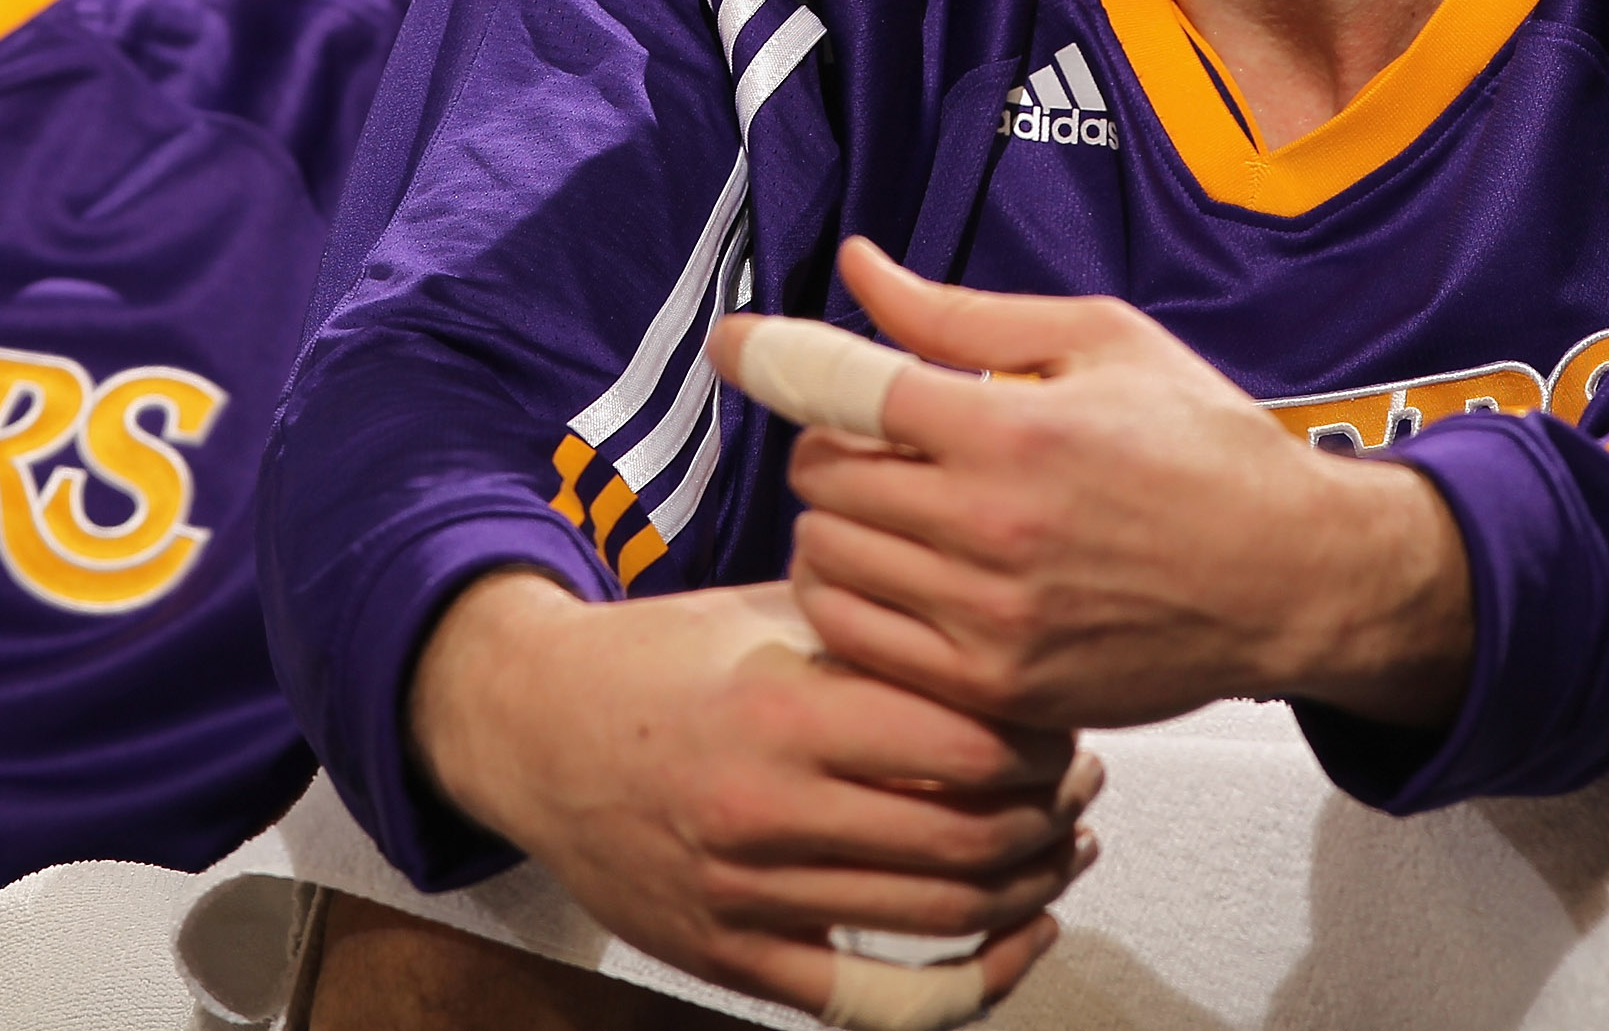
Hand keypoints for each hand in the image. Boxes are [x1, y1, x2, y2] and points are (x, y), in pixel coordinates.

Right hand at [408, 569, 1095, 1014]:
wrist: (532, 730)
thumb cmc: (658, 660)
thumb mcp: (764, 615)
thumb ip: (874, 634)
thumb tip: (1001, 646)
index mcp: (780, 711)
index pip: (965, 740)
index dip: (1039, 737)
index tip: (1058, 721)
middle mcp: (765, 811)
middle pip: (969, 834)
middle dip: (1049, 811)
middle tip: (1076, 782)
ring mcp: (747, 897)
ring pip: (940, 917)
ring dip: (1028, 886)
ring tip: (1060, 845)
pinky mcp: (733, 957)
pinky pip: (879, 1001)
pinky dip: (969, 984)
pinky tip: (1015, 940)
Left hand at [714, 238, 1472, 733]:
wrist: (1292, 576)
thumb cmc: (1204, 446)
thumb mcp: (1096, 342)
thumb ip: (959, 315)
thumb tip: (857, 267)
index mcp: (1017, 426)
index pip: (848, 387)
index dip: (779, 357)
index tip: (734, 344)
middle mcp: (995, 525)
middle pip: (823, 478)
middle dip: (833, 450)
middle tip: (876, 444)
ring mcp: (992, 617)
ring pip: (826, 561)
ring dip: (835, 528)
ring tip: (888, 512)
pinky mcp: (996, 686)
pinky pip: (857, 640)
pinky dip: (852, 602)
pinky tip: (896, 577)